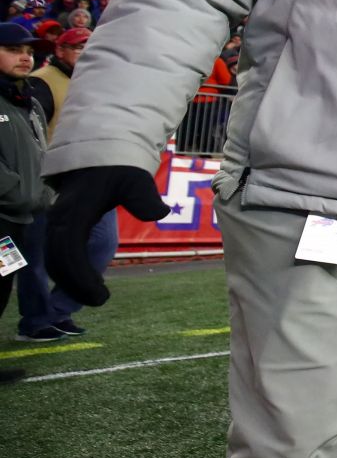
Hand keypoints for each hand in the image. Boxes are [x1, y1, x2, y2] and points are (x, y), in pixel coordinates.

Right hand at [46, 166, 168, 306]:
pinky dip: (70, 272)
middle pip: (58, 261)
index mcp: (74, 212)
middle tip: (101, 300)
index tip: (101, 293)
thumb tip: (160, 213)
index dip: (81, 275)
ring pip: (54, 260)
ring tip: (98, 296)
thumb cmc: (118, 170)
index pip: (69, 249)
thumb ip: (145, 197)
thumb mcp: (135, 179)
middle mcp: (59, 220)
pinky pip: (59, 255)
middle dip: (75, 285)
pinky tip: (91, 282)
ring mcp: (57, 224)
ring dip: (71, 282)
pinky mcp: (61, 228)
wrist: (98, 157)